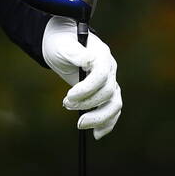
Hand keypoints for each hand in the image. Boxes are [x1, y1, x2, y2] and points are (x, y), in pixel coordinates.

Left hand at [42, 16, 122, 138]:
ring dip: (98, 117)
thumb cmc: (60, 41)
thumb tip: (88, 60)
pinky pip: (112, 110)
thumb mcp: (62, 45)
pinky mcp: (104, 92)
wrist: (61, 43)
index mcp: (102, 56)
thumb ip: (75, 52)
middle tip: (66, 104)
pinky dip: (107, 123)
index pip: (101, 76)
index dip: (86, 89)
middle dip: (87, 103)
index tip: (69, 97)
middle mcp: (109, 69)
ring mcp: (109, 81)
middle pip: (108, 92)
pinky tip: (96, 134)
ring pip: (114, 104)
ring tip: (80, 124)